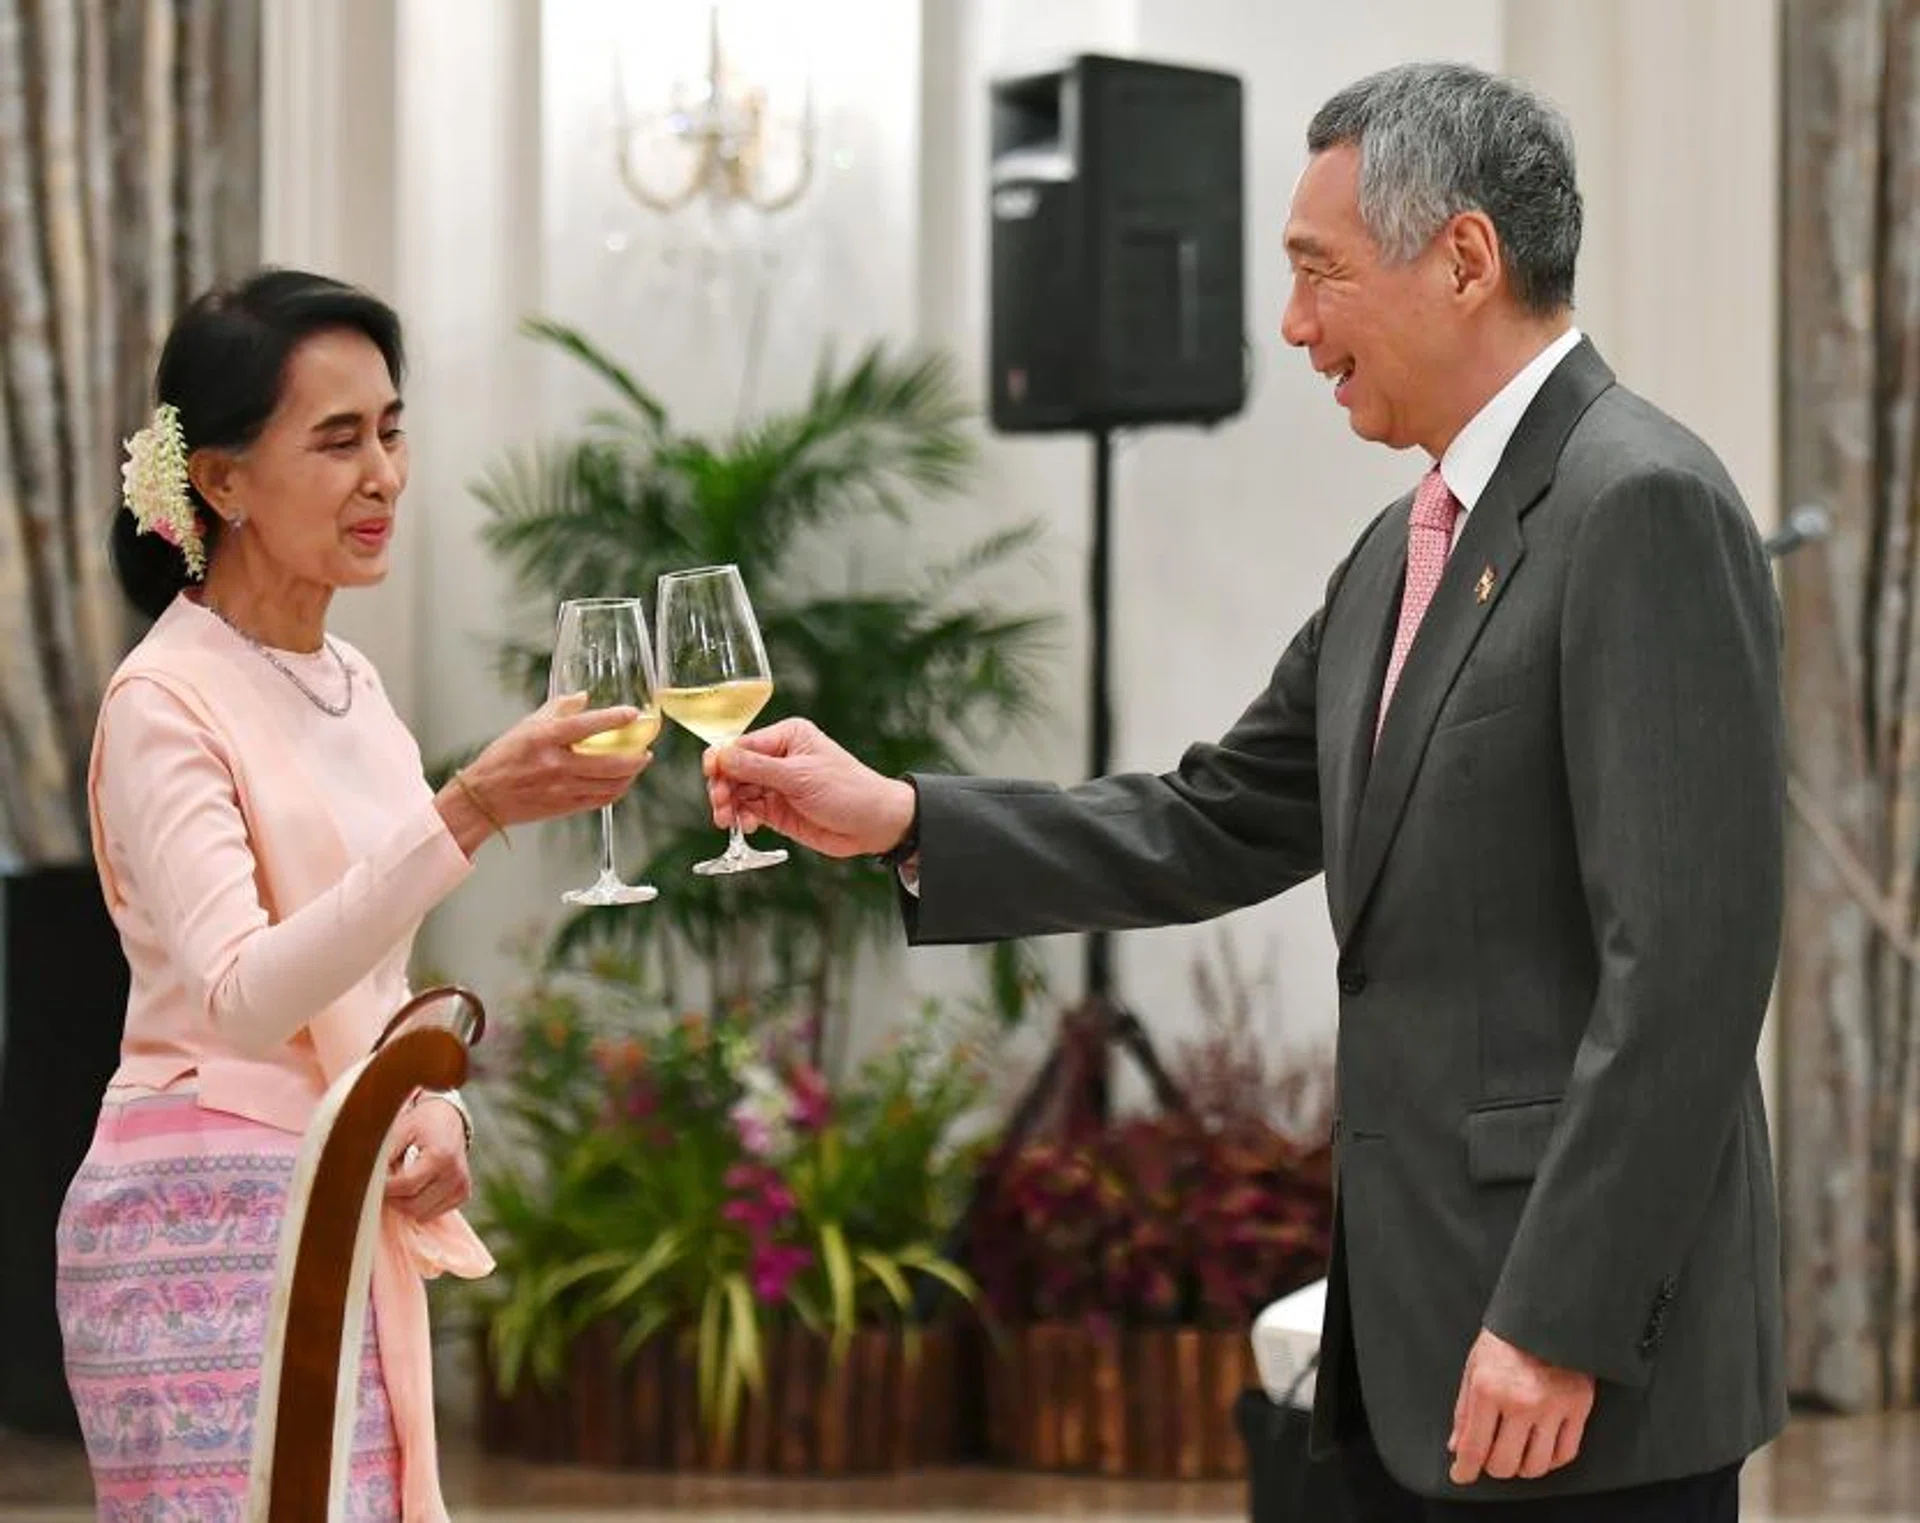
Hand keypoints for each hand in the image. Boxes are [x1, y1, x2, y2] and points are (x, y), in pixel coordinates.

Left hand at [384, 1097, 471, 1223]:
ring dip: (406, 1203)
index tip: (373, 1181)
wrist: (448, 1118)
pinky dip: (420, 1205)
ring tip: (403, 1182)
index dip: (385, 1188)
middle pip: (413, 1206)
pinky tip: (418, 1186)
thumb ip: (384, 1156)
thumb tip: (366, 1182)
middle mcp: (455, 1174)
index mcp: (440, 1156)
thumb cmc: (420, 1123)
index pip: (406, 1186)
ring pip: (422, 1214)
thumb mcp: (400, 1131)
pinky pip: (432, 1213)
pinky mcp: (463, 1194)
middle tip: (387, 1182)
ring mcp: (461, 1186)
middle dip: (394, 1198)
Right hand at [439, 693, 652, 851]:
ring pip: (610, 784)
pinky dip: (617, 789)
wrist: (485, 797)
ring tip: (638, 763)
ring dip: (631, 774)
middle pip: (609, 762)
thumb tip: (583, 697)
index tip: (633, 713)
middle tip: (646, 747)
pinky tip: (621, 781)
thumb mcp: (527, 725)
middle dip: (635, 756)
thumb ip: (558, 709)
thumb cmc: (503, 759)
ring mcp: (562, 789)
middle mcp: (556, 765)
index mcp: (545, 739)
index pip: (586, 725)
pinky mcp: (565, 807)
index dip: (613, 718)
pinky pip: (601, 799)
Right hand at [703, 718, 914, 858]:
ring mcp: (777, 785)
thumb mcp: (800, 776)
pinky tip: (745, 825)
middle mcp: (778, 758)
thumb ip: (757, 768)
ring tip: (728, 820)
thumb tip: (720, 755)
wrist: (874, 824)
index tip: (712, 775)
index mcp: (786, 737)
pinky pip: (749, 810)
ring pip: (738, 791)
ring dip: (729, 804)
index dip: (721, 760)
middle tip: (721, 806)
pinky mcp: (778, 809)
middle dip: (723, 786)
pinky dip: (741, 817)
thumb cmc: (847, 791)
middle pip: (734, 769)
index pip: (741, 744)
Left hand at [1448, 1328, 1594, 1484]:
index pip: (1474, 1446)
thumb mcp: (1473, 1367)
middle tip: (1490, 1458)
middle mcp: (1520, 1402)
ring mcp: (1552, 1407)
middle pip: (1504, 1464)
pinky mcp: (1578, 1408)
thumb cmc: (1504, 1340)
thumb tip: (1457, 1448)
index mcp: (1488, 1389)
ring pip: (1535, 1466)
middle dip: (1493, 1467)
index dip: (1465, 1469)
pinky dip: (1550, 1462)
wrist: (1546, 1315)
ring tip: (1515, 1454)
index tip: (1461, 1476)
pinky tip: (1539, 1452)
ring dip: (1521, 1467)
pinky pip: (1565, 1454)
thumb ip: (1463, 1410)